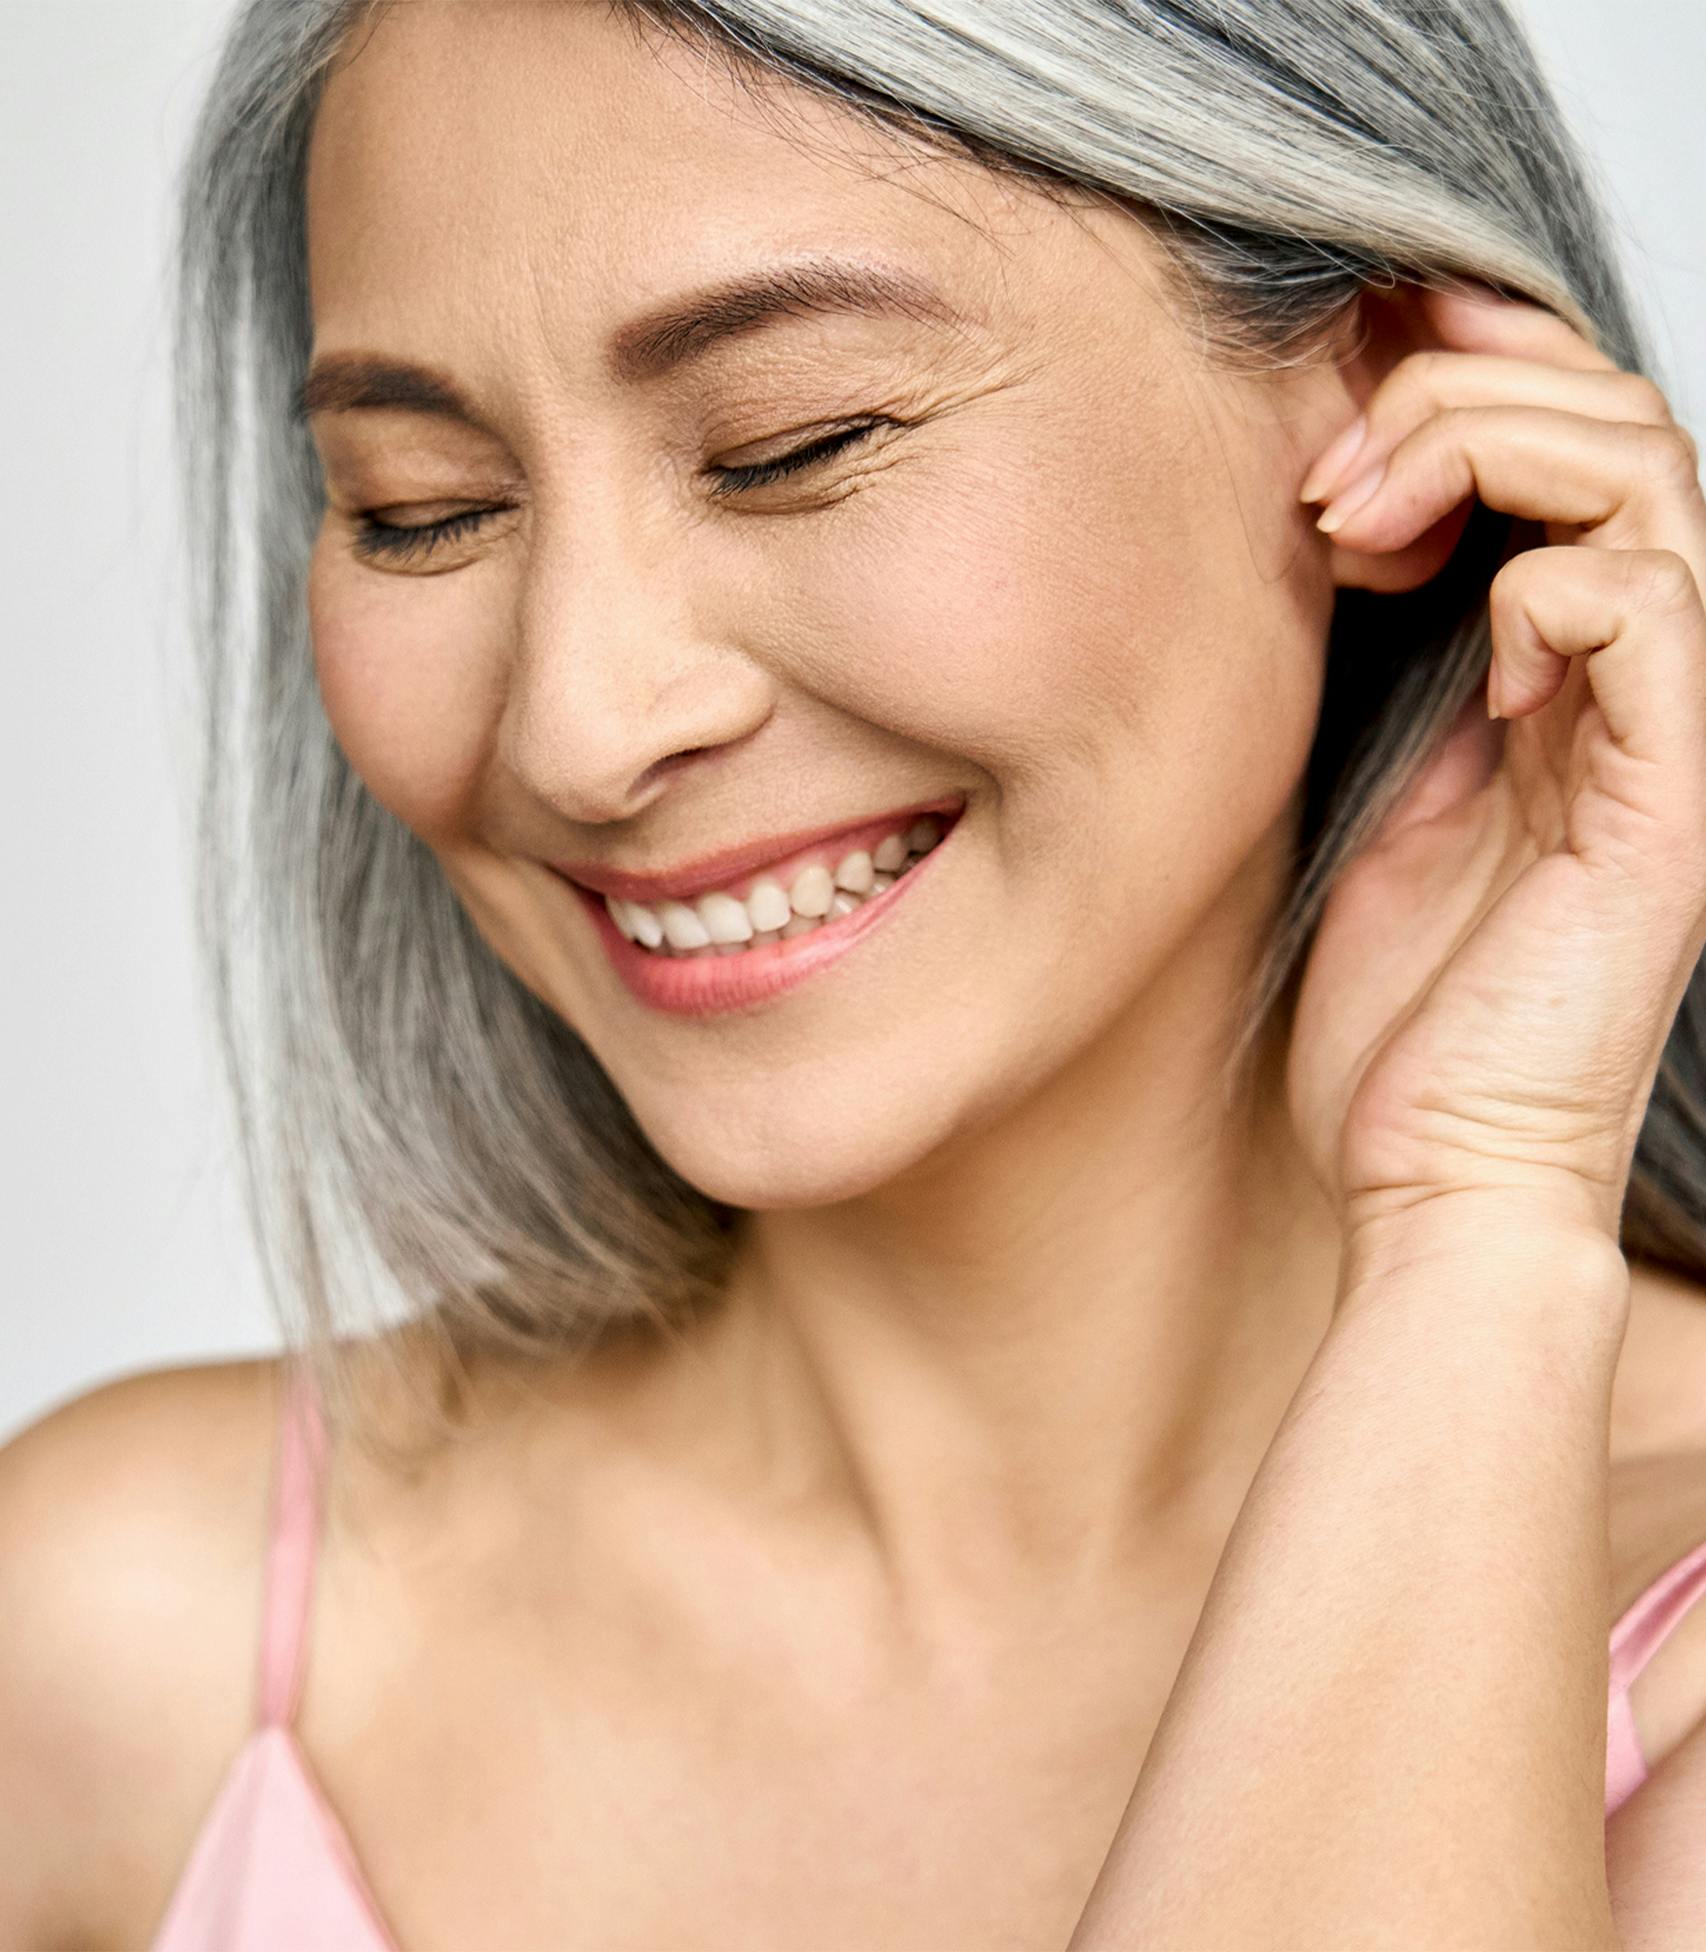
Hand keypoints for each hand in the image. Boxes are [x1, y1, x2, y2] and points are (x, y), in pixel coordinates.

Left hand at [1286, 285, 1705, 1252]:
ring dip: (1485, 455)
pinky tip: (1464, 653)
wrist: (1437, 1175)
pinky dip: (1541, 588)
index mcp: (1567, 670)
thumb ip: (1401, 662)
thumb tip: (1356, 527)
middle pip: (1615, 419)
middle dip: (1456, 397)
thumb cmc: (1401, 1014)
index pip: (1569, 439)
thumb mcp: (1374, 798)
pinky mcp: (1669, 800)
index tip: (1344, 363)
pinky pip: (1645, 608)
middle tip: (1325, 480)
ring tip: (1353, 525)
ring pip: (1645, 477)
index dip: (1473, 362)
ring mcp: (1665, 734)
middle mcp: (1637, 681)